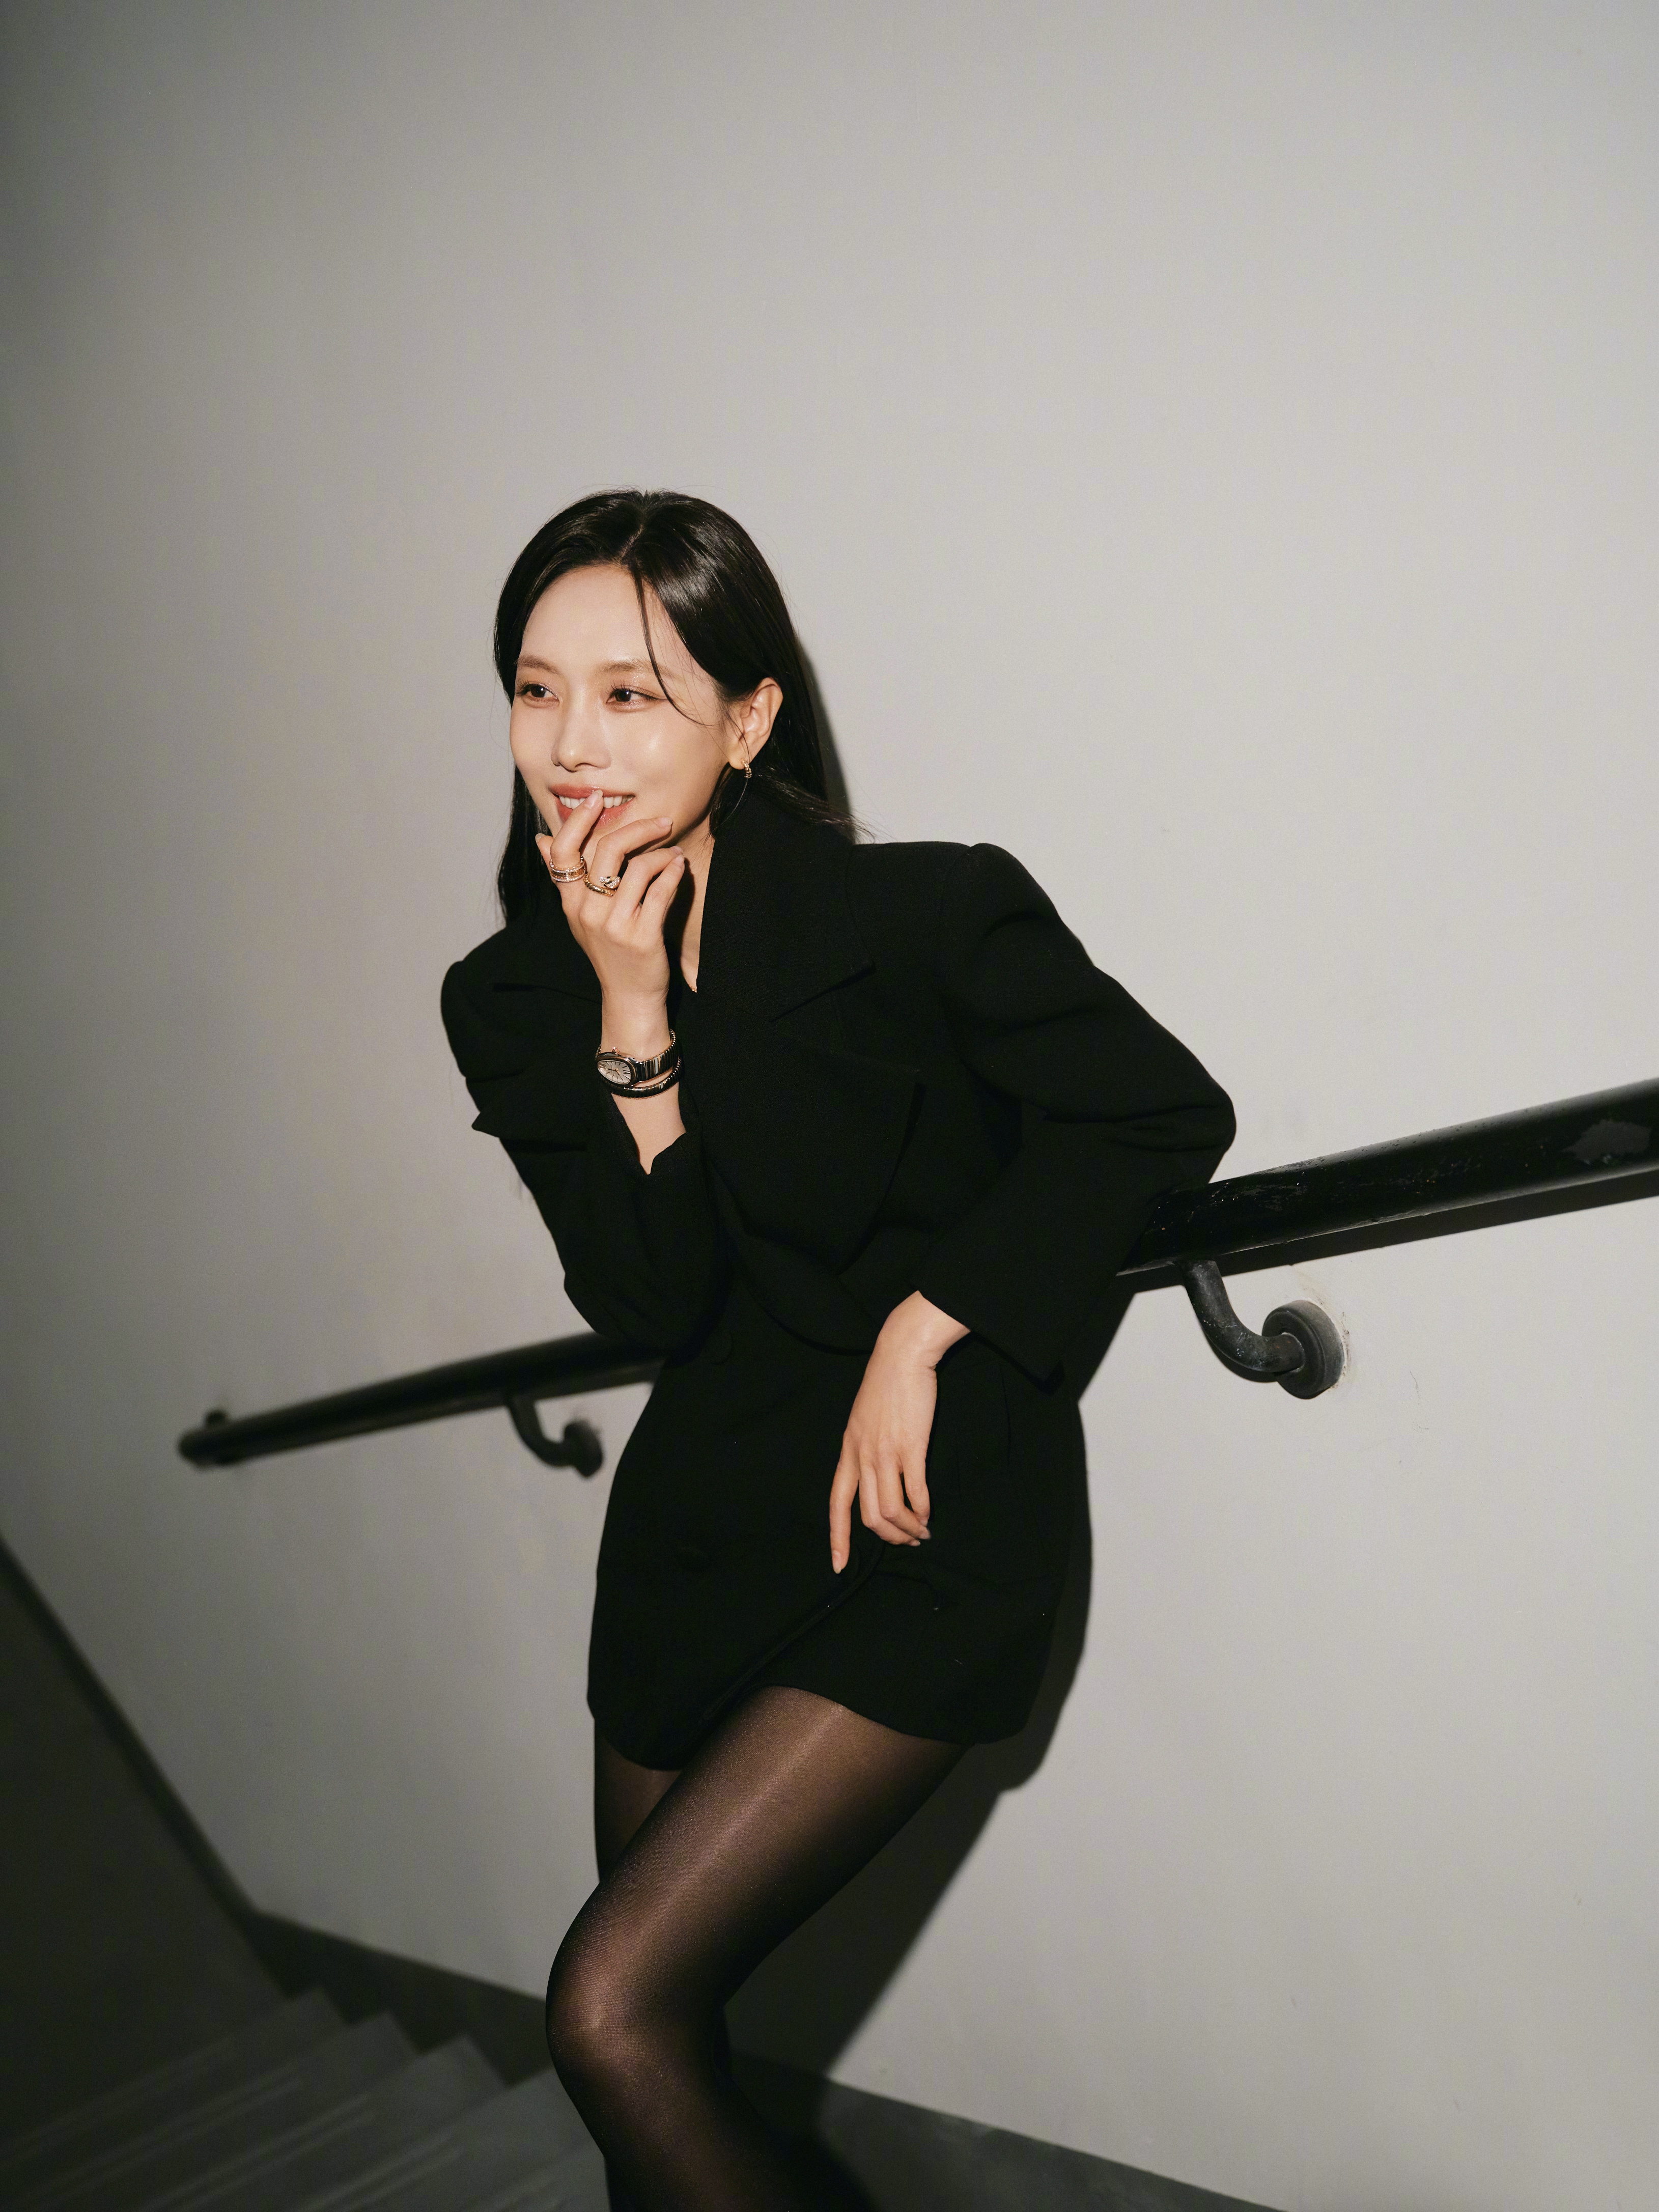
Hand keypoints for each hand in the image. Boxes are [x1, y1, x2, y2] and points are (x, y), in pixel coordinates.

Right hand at [535, 793, 685, 1030]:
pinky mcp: (642, 937)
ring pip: (639, 867)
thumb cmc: (609, 951)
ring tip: (673, 853)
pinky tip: (680, 867)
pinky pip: (661, 891)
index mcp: (571, 903)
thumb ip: (565, 878)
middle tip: (661, 822)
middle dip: (638, 828)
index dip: (578, 820)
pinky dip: (673, 873)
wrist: (629, 997)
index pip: (563, 852)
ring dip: (662, 853)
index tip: (597, 798)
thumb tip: (541, 839)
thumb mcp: (580, 915)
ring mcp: (614, 925)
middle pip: (606, 850)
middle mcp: (588, 912)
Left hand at [828, 1293, 969, 1572]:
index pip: (836, 1504)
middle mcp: (862, 1456)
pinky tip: (929, 1513)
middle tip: (908, 1541)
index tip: (838, 1564)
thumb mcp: (863, 1420)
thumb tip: (877, 1477)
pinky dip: (923, 1510)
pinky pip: (916, 1492)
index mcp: (848, 1451)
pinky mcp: (912, 1446)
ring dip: (909, 1529)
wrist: (902, 1355)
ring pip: (892, 1510)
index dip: (838, 1537)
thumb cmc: (886, 1386)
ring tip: (922, 1531)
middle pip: (870, 1516)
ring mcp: (886, 1453)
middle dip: (889, 1538)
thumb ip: (865, 1449)